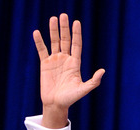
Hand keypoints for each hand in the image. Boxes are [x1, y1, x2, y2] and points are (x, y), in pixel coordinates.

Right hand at [32, 13, 104, 127]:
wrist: (56, 104)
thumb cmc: (71, 98)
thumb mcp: (84, 89)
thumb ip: (93, 81)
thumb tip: (102, 71)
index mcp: (75, 63)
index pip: (76, 45)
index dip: (76, 34)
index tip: (77, 22)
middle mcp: (66, 59)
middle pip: (65, 40)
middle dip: (65, 28)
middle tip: (63, 15)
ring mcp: (55, 60)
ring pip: (54, 42)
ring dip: (53, 31)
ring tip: (53, 19)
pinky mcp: (45, 64)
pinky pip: (42, 50)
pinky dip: (39, 42)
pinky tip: (37, 32)